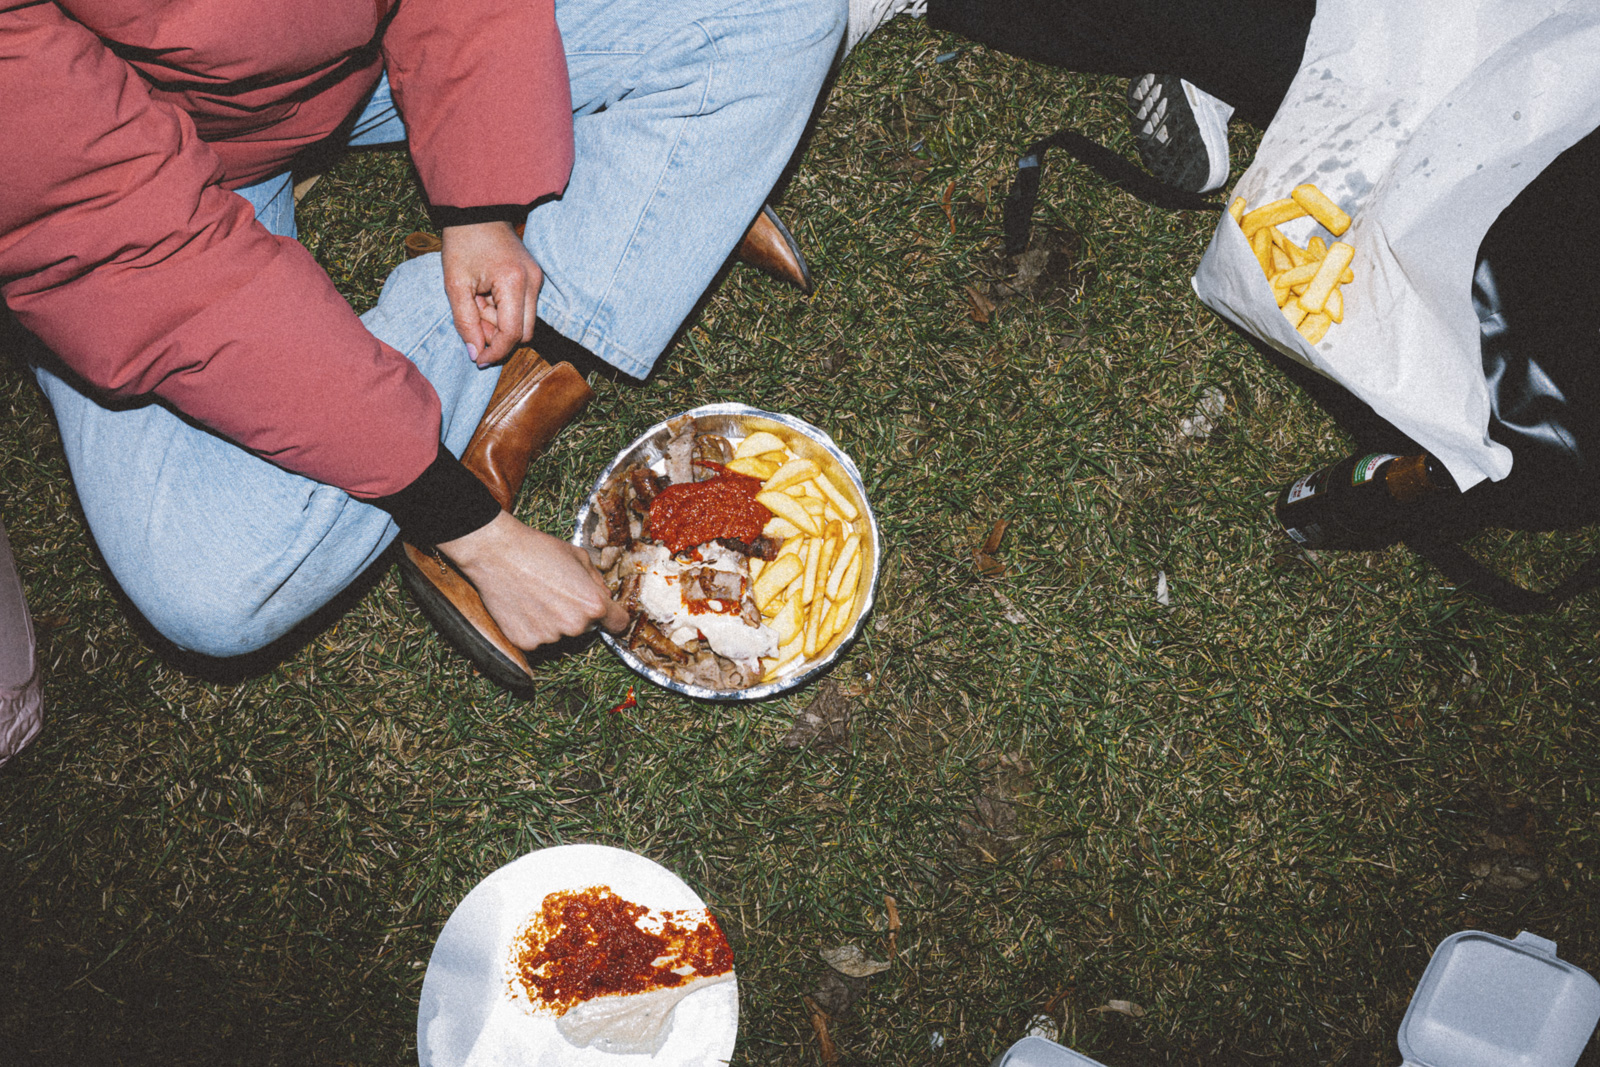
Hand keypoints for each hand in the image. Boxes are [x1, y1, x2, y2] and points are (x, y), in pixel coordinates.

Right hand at [437, 511, 628, 648]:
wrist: (496, 553)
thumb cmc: (538, 550)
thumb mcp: (579, 557)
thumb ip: (597, 581)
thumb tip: (605, 597)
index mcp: (593, 605)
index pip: (619, 624)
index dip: (613, 617)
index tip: (608, 615)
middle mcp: (574, 626)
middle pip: (586, 628)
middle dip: (578, 615)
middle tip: (557, 593)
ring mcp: (549, 637)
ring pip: (560, 634)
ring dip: (553, 622)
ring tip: (536, 596)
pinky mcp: (525, 642)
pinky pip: (537, 639)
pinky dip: (532, 627)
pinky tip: (523, 606)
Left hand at [441, 220, 541, 367]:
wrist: (476, 211)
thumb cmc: (462, 243)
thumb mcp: (455, 284)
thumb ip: (465, 322)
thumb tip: (476, 354)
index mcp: (514, 282)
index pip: (512, 334)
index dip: (495, 351)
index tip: (478, 359)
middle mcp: (533, 282)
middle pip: (524, 333)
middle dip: (498, 336)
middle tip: (472, 317)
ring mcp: (537, 279)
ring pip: (524, 322)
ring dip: (500, 322)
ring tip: (477, 299)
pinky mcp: (535, 277)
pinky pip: (524, 308)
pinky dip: (504, 309)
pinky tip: (487, 294)